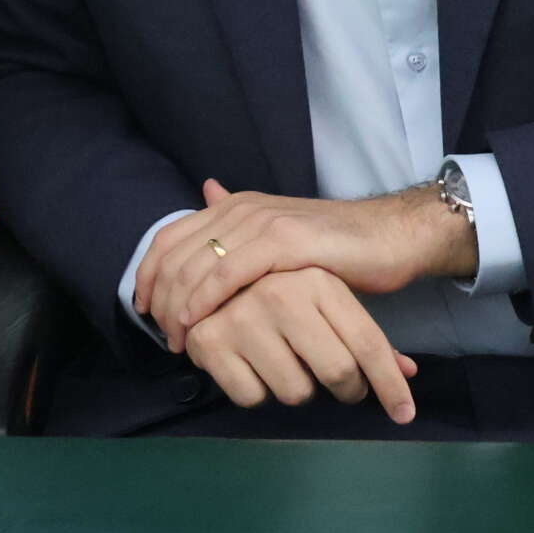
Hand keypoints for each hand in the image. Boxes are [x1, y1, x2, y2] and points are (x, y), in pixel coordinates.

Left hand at [138, 179, 475, 351]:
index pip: (171, 236)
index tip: (144, 309)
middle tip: (162, 337)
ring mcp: (263, 222)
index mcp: (235, 206)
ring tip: (178, 340)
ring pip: (197, 264)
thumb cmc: (334, 247)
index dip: (149, 273)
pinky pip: (230, 273)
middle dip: (160, 297)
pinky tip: (197, 323)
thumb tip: (207, 192)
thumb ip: (240, 227)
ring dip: (178, 305)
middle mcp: (242, 208)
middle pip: (177, 253)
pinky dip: (206, 299)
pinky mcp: (285, 242)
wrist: (388, 236)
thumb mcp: (277, 235)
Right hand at [183, 267, 419, 420]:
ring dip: (297, 390)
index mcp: (317, 280)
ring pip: (296, 392)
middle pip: (338, 372)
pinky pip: (252, 397)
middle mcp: (281, 293)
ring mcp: (242, 315)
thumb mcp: (329, 297)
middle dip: (347, 391)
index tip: (404, 415)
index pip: (368, 345)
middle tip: (342, 387)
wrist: (211, 259)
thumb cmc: (284, 286)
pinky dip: (256, 392)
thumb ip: (365, 336)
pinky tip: (250, 366)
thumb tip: (411, 371)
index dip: (391, 386)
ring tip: (286, 364)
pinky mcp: (209, 340)